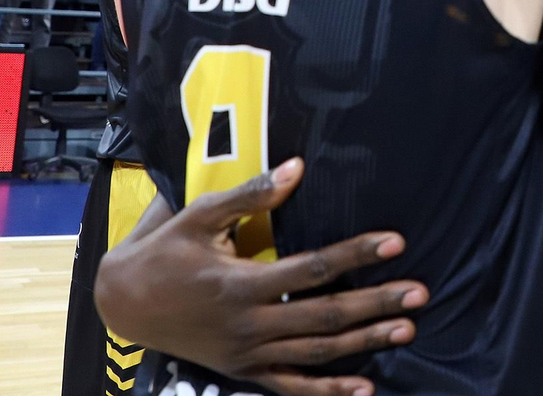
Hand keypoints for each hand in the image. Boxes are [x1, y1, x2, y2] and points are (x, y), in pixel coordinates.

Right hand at [95, 159, 425, 395]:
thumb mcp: (200, 216)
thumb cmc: (164, 251)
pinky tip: (364, 390)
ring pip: (315, 353)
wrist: (122, 302)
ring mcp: (246, 353)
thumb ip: (251, 195)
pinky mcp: (242, 371)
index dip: (356, 255)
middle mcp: (248, 324)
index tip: (396, 243)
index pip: (312, 269)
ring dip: (364, 343)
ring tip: (407, 329)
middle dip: (375, 304)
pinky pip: (290, 387)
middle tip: (420, 293)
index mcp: (240, 284)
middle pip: (324, 316)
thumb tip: (297, 168)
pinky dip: (327, 392)